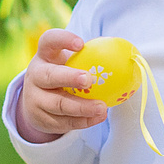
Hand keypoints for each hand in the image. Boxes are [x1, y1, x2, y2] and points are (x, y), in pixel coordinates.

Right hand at [16, 28, 108, 143]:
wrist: (37, 102)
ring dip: (81, 107)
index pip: (49, 41)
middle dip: (69, 78)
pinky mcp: (41, 119)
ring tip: (101, 107)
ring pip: (57, 104)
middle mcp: (35, 75)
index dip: (63, 40)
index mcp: (45, 55)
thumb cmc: (62, 75)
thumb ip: (88, 58)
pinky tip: (98, 117)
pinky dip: (83, 121)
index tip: (81, 44)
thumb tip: (127, 55)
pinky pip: (64, 122)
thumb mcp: (68, 62)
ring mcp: (35, 99)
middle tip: (89, 80)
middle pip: (49, 76)